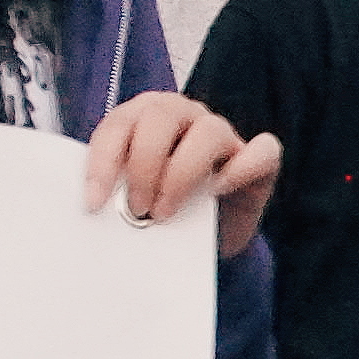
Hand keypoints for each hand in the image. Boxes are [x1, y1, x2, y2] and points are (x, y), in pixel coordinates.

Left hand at [82, 92, 282, 258]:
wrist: (200, 242)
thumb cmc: (159, 213)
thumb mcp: (129, 202)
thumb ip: (116, 193)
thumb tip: (99, 209)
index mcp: (143, 117)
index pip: (118, 124)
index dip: (103, 161)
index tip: (95, 202)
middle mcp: (183, 116)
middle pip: (162, 117)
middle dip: (144, 166)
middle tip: (137, 210)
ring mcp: (223, 133)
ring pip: (209, 131)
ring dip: (182, 174)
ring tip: (165, 212)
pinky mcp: (260, 158)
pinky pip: (262, 150)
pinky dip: (241, 169)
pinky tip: (219, 191)